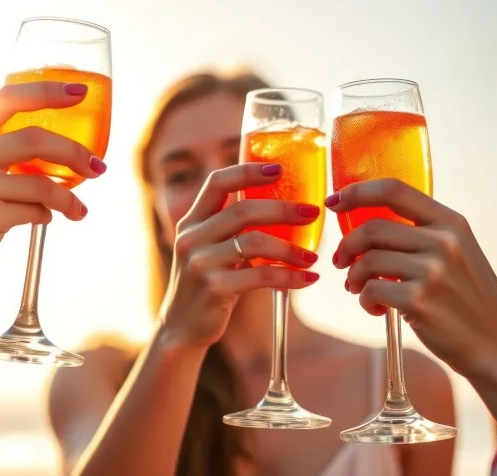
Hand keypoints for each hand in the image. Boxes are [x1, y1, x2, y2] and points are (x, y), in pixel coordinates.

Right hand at [0, 81, 106, 289]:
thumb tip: (58, 145)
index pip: (8, 99)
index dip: (47, 92)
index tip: (79, 93)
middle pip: (35, 140)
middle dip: (76, 153)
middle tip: (98, 167)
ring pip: (42, 184)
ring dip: (69, 199)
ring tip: (78, 209)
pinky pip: (35, 212)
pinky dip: (46, 216)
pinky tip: (43, 220)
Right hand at [159, 163, 320, 348]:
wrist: (183, 327)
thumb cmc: (208, 282)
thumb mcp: (211, 249)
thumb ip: (232, 229)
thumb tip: (285, 207)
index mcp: (192, 221)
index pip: (217, 183)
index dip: (247, 171)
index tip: (278, 169)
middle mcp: (192, 237)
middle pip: (242, 210)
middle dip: (283, 209)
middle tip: (312, 212)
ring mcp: (200, 262)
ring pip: (254, 243)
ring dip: (291, 249)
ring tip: (313, 257)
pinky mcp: (213, 288)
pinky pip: (260, 276)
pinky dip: (289, 277)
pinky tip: (308, 279)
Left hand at [325, 178, 496, 376]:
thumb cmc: (466, 299)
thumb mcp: (455, 253)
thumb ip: (420, 233)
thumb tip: (363, 223)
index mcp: (451, 222)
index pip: (394, 189)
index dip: (357, 192)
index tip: (334, 202)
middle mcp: (444, 241)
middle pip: (372, 227)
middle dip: (347, 245)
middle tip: (341, 262)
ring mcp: (433, 270)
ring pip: (367, 260)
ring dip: (354, 276)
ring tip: (359, 289)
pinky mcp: (419, 300)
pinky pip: (371, 289)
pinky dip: (364, 300)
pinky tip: (376, 309)